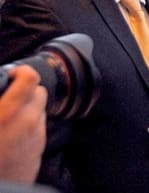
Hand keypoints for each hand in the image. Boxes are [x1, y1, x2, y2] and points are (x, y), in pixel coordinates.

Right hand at [0, 65, 46, 183]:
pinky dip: (30, 123)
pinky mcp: (40, 146)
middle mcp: (29, 121)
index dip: (21, 71)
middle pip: (39, 91)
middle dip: (26, 90)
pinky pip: (39, 126)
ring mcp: (37, 134)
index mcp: (10, 113)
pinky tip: (12, 131)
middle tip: (9, 95)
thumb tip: (3, 95)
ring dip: (28, 107)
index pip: (30, 77)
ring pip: (41, 108)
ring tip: (8, 115)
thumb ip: (0, 102)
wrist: (2, 187)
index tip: (13, 73)